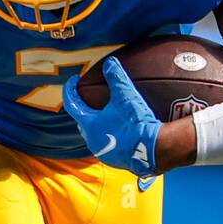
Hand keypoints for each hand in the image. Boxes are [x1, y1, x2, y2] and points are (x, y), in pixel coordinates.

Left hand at [63, 57, 160, 178]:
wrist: (152, 149)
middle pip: (82, 123)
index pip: (72, 104)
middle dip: (84, 111)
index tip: (73, 80)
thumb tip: (110, 62)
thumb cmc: (134, 122)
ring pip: (95, 136)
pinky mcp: (115, 161)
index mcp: (89, 125)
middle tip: (89, 101)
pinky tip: (120, 132)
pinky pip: (108, 146)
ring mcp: (103, 153)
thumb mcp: (125, 95)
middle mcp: (92, 141)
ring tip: (106, 116)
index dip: (70, 90)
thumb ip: (116, 77)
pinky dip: (110, 137)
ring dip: (98, 126)